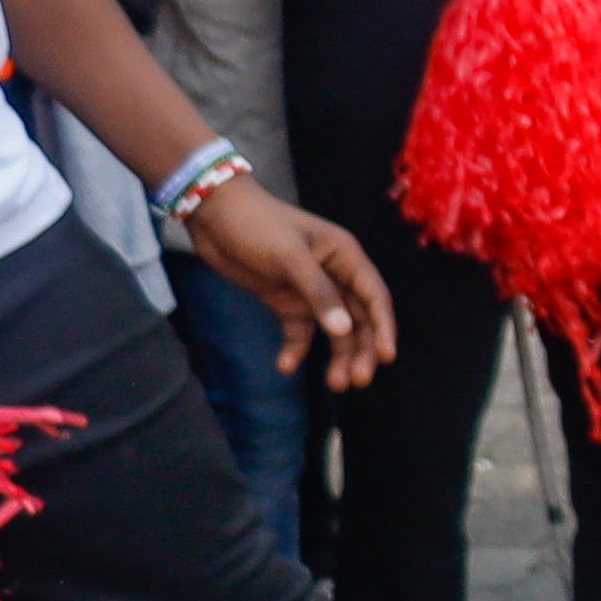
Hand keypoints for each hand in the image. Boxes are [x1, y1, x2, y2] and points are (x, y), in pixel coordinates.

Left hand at [182, 178, 395, 390]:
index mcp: (345, 257)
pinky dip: (295, 349)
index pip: (374, 297)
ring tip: (335, 384)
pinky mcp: (285, 300)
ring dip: (335, 356)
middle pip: (357, 319)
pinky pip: (299, 331)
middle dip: (360, 350)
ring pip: (333, 330)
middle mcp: (334, 275)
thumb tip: (343, 331)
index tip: (387, 357)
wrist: (213, 215)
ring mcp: (309, 290)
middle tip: (357, 381)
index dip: (384, 327)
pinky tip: (286, 366)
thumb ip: (317, 294)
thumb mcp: (289, 257)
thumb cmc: (257, 225)